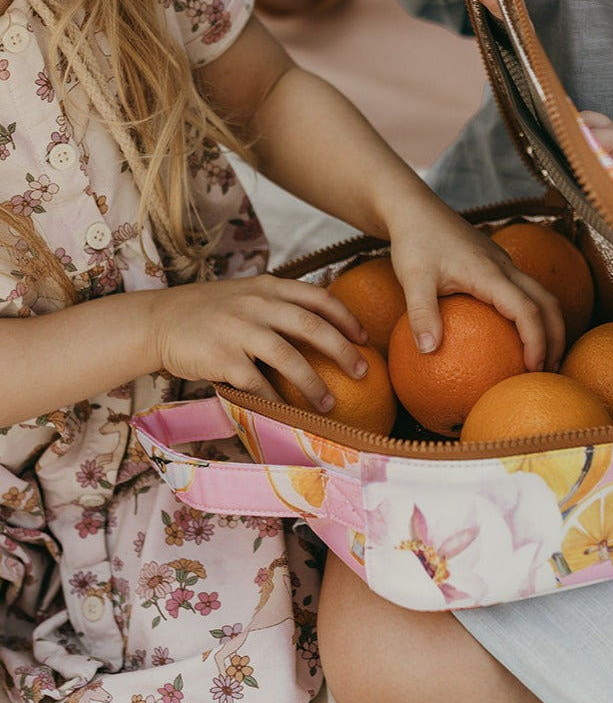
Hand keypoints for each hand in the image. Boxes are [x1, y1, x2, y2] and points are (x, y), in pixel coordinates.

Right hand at [149, 274, 368, 411]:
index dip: (347, 318)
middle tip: (363, 372)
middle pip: (313, 326)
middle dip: (343, 351)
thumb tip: (322, 326)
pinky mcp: (223, 357)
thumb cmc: (208, 311)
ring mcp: (240, 330)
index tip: (365, 338)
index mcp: (269, 287)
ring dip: (314, 384)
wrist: (157, 320)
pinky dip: (276, 402)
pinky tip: (288, 415)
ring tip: (330, 404)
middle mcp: (258, 304)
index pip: (319, 297)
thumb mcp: (246, 294)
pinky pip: (258, 384)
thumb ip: (279, 303)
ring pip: (289, 358)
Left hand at [384, 198, 563, 371]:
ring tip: (541, 358)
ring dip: (548, 325)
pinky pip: (524, 291)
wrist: (414, 208)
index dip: (537, 340)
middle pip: (547, 303)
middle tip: (549, 370)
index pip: (527, 310)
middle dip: (556, 337)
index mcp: (490, 273)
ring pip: (540, 295)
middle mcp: (505, 267)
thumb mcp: (412, 279)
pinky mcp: (496, 264)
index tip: (533, 368)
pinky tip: (513, 334)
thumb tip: (428, 352)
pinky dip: (532, 315)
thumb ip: (421, 314)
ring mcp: (503, 264)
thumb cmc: (414, 241)